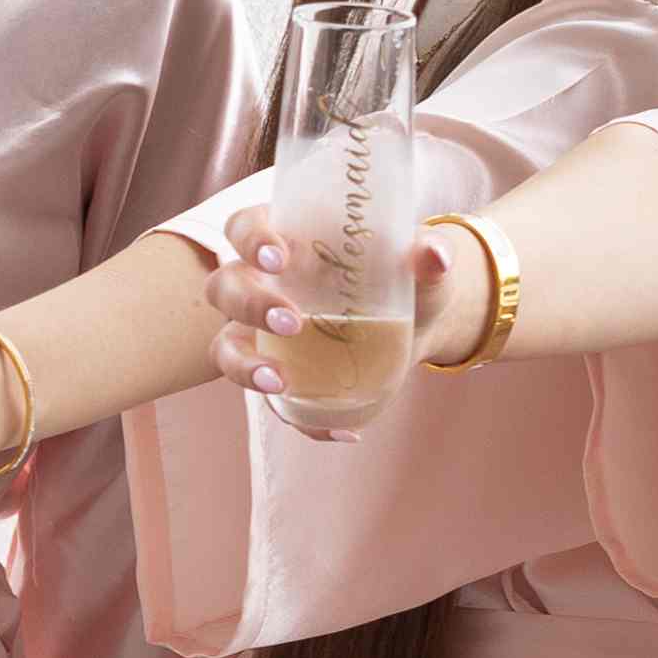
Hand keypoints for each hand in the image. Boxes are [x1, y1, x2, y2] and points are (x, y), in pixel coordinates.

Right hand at [203, 196, 479, 409]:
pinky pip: (274, 404)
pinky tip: (343, 430)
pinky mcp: (277, 375)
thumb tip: (434, 255)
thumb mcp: (421, 261)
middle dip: (249, 304)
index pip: (244, 227)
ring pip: (224, 347)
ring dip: (244, 366)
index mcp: (285, 238)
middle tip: (292, 322)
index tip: (277, 257)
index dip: (250, 238)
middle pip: (225, 286)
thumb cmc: (405, 275)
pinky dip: (304, 422)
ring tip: (280, 382)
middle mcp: (260, 284)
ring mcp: (258, 334)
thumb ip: (428, 254)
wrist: (416, 324)